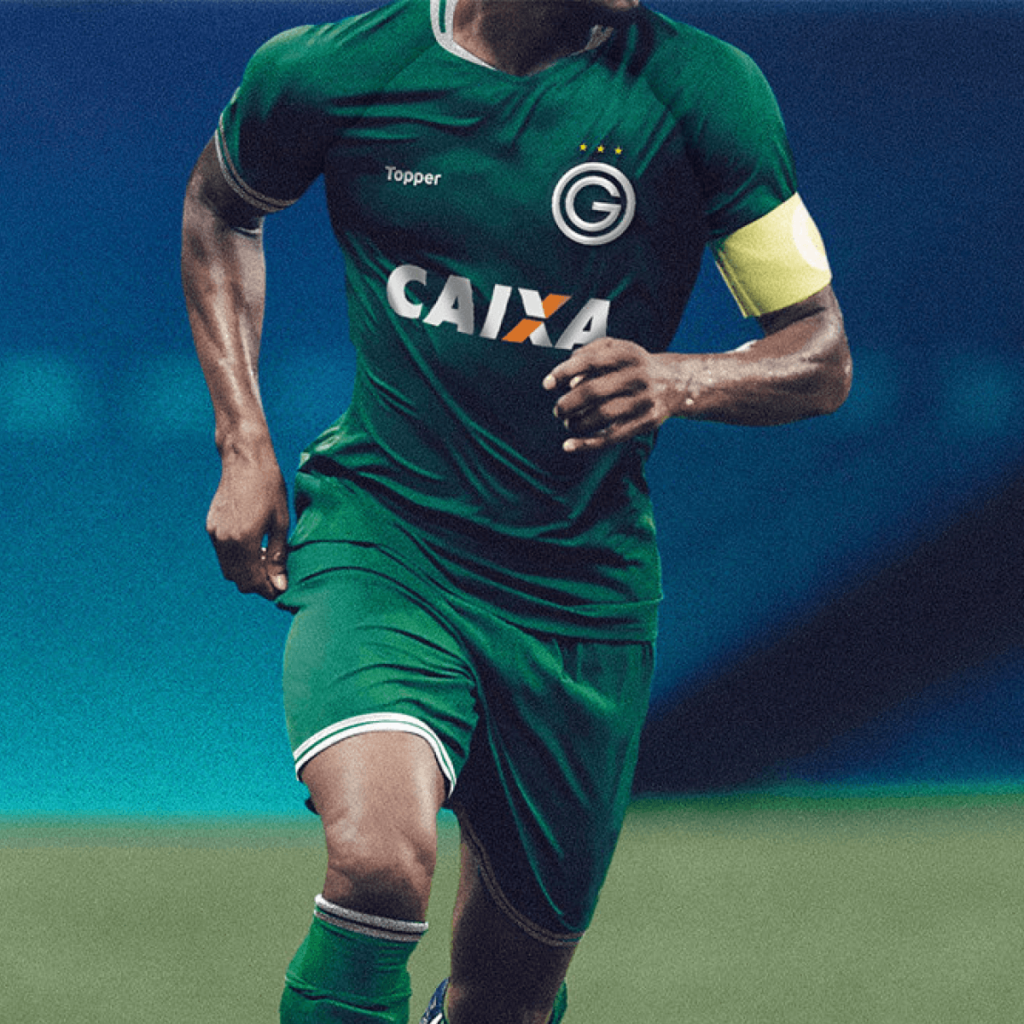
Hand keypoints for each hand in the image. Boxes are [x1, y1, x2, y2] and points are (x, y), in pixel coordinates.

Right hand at [206, 451, 289, 598]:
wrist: (245, 460)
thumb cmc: (270, 487)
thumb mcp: (281, 522)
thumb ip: (278, 556)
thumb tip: (279, 584)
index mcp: (244, 540)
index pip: (252, 581)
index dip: (267, 590)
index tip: (280, 589)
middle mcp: (225, 541)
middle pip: (238, 580)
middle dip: (256, 584)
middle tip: (275, 577)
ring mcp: (215, 534)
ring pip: (228, 570)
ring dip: (246, 572)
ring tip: (266, 560)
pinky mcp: (211, 527)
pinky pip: (222, 554)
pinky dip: (236, 559)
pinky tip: (253, 547)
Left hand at [542, 337, 674, 452]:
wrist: (675, 383)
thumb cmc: (632, 365)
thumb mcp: (615, 349)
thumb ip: (588, 355)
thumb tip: (569, 381)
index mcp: (628, 353)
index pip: (590, 361)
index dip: (564, 372)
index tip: (547, 384)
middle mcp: (638, 376)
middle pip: (595, 392)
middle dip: (569, 403)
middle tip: (558, 410)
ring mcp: (644, 401)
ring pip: (603, 416)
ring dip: (577, 423)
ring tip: (568, 422)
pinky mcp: (646, 423)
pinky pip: (613, 437)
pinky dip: (588, 444)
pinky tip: (568, 446)